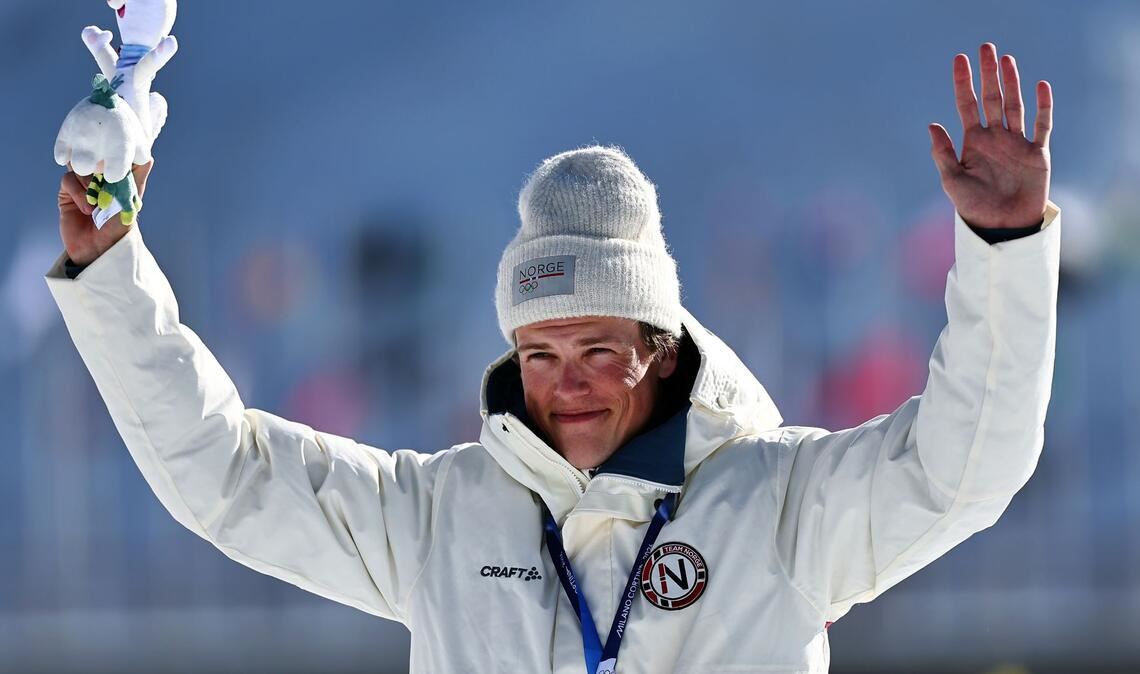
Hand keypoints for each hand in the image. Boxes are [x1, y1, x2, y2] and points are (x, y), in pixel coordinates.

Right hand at [58, 161, 152, 266]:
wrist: (97, 249)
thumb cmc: (118, 227)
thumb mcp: (130, 201)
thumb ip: (136, 179)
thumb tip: (148, 158)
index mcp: (116, 179)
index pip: (112, 157)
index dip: (113, 157)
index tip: (116, 163)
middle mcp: (99, 180)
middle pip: (93, 158)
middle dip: (99, 168)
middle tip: (105, 181)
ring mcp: (82, 185)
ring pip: (80, 167)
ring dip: (89, 182)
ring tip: (97, 201)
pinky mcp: (67, 194)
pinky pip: (68, 180)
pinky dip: (78, 192)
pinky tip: (87, 208)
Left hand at [928, 43, 1051, 228]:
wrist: (1001, 227)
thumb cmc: (973, 207)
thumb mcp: (952, 181)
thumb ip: (942, 154)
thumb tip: (931, 125)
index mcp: (973, 141)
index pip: (967, 104)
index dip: (963, 82)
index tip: (959, 59)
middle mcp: (995, 137)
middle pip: (992, 98)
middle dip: (988, 74)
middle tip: (985, 48)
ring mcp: (1016, 143)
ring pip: (1015, 105)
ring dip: (1012, 83)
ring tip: (1007, 60)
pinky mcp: (1037, 153)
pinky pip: (1041, 125)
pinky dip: (1043, 107)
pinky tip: (1041, 86)